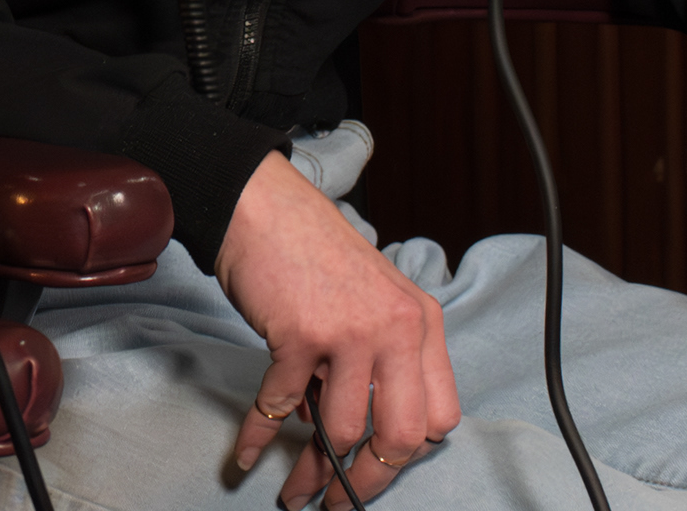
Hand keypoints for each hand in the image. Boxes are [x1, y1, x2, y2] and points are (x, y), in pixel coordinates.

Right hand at [212, 151, 461, 501]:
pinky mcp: (301, 334)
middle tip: (342, 502)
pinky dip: (259, 435)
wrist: (264, 206)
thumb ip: (372, 364)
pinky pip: (281, 406)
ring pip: (340, 429)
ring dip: (312, 470)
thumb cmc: (313, 253)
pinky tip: (246, 452)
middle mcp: (397, 329)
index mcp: (422, 323)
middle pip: (401, 436)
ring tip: (295, 491)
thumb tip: (338, 430)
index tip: (380, 468)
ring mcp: (351, 331)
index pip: (439, 415)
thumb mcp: (369, 302)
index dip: (409, 453)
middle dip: (370, 481)